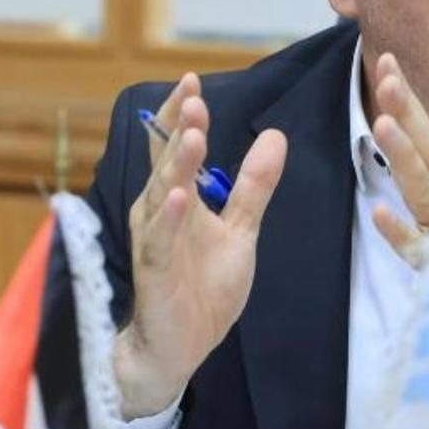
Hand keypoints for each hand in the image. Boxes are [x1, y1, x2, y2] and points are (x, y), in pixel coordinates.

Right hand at [113, 73, 286, 417]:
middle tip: (195, 97)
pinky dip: (168, 218)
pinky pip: (158, 241)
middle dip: (181, 130)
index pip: (177, 149)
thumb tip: (275, 135)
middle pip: (169, 163)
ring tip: (194, 135)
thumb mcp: (241, 231)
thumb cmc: (203, 287)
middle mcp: (159, 213)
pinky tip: (178, 197)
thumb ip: (254, 186)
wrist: (181, 348)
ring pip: (162, 194)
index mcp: (179, 200)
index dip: (183, 117)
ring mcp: (154, 241)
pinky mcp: (153, 272)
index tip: (193, 81)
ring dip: (177, 165)